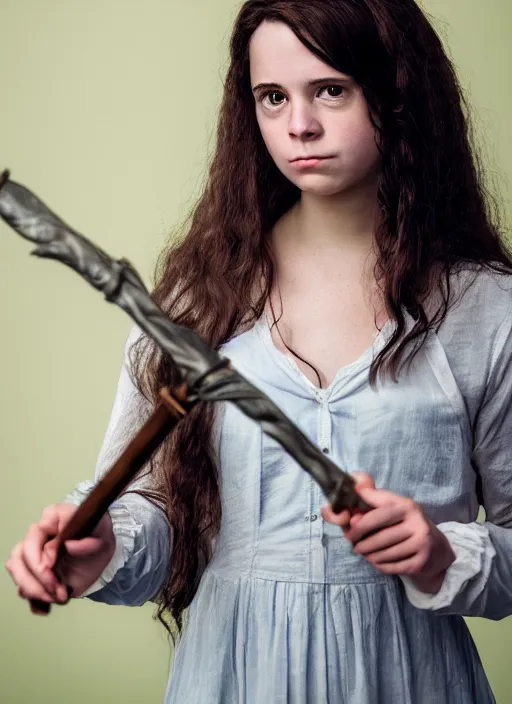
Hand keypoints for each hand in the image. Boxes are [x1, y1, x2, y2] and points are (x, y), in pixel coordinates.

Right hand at [5, 503, 115, 613]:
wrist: (100, 553)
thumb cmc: (99, 536)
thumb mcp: (101, 533)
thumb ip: (86, 539)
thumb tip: (68, 545)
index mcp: (51, 519)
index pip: (33, 538)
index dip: (39, 557)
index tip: (53, 567)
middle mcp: (37, 536)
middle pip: (19, 558)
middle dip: (37, 580)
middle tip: (59, 591)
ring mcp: (32, 555)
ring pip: (17, 574)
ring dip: (35, 591)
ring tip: (60, 597)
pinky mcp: (34, 574)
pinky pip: (24, 589)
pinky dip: (34, 602)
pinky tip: (47, 608)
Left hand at [321, 473, 455, 593]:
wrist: (436, 549)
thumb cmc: (405, 524)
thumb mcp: (392, 505)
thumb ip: (370, 497)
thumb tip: (354, 486)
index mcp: (407, 505)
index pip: (377, 514)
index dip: (359, 524)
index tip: (349, 529)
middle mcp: (417, 523)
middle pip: (379, 537)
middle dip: (361, 543)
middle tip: (354, 545)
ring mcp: (421, 544)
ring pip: (384, 553)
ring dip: (369, 555)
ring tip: (364, 553)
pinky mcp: (421, 562)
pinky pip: (392, 567)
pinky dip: (380, 565)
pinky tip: (377, 561)